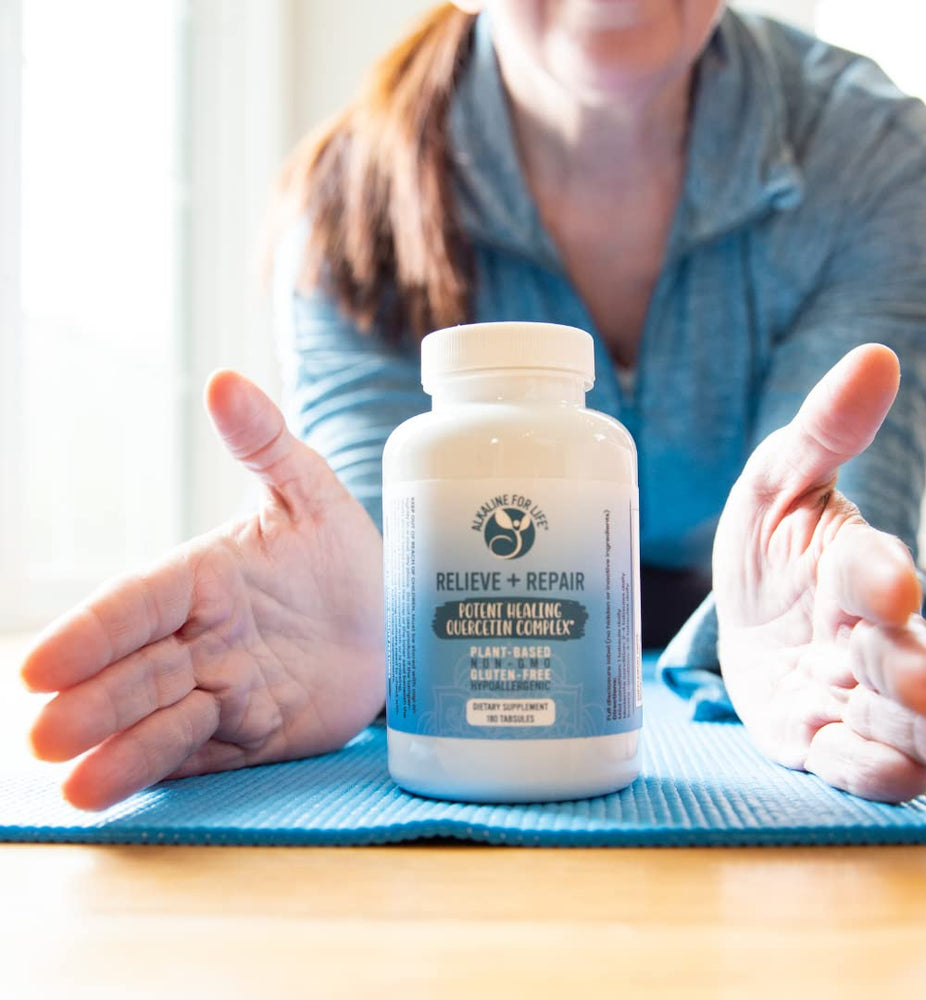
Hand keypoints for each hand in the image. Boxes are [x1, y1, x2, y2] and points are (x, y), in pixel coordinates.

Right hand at [21, 372, 385, 809]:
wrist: (399, 619)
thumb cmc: (347, 552)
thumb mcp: (311, 493)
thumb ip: (266, 444)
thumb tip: (224, 380)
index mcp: (202, 578)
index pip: (137, 604)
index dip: (92, 633)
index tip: (42, 664)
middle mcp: (200, 637)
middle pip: (135, 670)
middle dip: (91, 702)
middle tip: (42, 735)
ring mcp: (221, 688)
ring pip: (159, 717)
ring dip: (116, 747)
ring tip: (72, 783)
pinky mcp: (249, 733)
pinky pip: (199, 751)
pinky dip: (157, 767)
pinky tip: (108, 788)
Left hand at [714, 344, 925, 801]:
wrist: (744, 611)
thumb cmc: (771, 542)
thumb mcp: (777, 480)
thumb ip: (822, 431)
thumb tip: (873, 357)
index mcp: (852, 565)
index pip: (872, 568)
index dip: (882, 573)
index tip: (891, 583)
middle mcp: (862, 634)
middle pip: (896, 653)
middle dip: (915, 668)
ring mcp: (845, 690)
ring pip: (894, 718)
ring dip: (925, 735)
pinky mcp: (815, 736)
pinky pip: (848, 759)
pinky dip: (870, 769)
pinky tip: (893, 778)